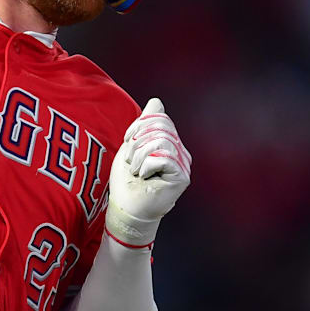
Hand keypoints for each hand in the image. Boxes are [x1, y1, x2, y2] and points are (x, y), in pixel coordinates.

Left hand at [105, 98, 191, 247]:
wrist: (126, 209)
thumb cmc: (126, 181)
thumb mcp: (132, 146)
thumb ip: (145, 124)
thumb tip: (156, 101)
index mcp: (170, 143)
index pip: (161, 118)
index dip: (140, 125)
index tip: (128, 141)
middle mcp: (180, 152)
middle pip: (162, 127)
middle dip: (138, 141)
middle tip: (131, 160)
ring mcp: (183, 165)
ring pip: (162, 141)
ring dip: (140, 155)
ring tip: (137, 170)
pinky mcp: (182, 177)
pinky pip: (164, 156)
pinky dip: (147, 165)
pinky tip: (145, 177)